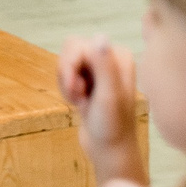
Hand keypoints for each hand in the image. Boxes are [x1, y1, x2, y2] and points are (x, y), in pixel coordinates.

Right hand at [58, 36, 144, 181]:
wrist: (110, 151)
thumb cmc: (113, 126)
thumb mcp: (108, 96)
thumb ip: (104, 66)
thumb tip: (99, 35)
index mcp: (120, 56)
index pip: (80, 45)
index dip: (72, 65)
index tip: (76, 88)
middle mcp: (111, 58)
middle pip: (71, 49)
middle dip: (67, 73)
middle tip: (75, 95)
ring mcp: (100, 69)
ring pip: (66, 61)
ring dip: (65, 82)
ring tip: (78, 102)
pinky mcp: (90, 80)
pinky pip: (67, 72)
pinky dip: (66, 88)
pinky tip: (78, 103)